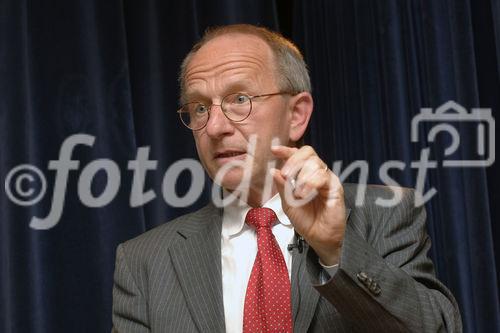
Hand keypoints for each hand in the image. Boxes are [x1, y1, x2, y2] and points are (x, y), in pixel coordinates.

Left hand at [271, 145, 345, 265]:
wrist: (318, 237)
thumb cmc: (305, 220)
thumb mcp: (288, 203)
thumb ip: (282, 187)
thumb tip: (273, 170)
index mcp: (304, 174)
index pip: (297, 155)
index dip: (286, 150)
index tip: (274, 150)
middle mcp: (316, 173)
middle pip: (308, 153)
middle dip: (293, 161)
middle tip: (285, 174)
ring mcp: (327, 179)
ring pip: (315, 163)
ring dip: (301, 176)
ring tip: (297, 193)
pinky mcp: (335, 187)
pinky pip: (323, 176)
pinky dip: (310, 183)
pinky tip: (303, 194)